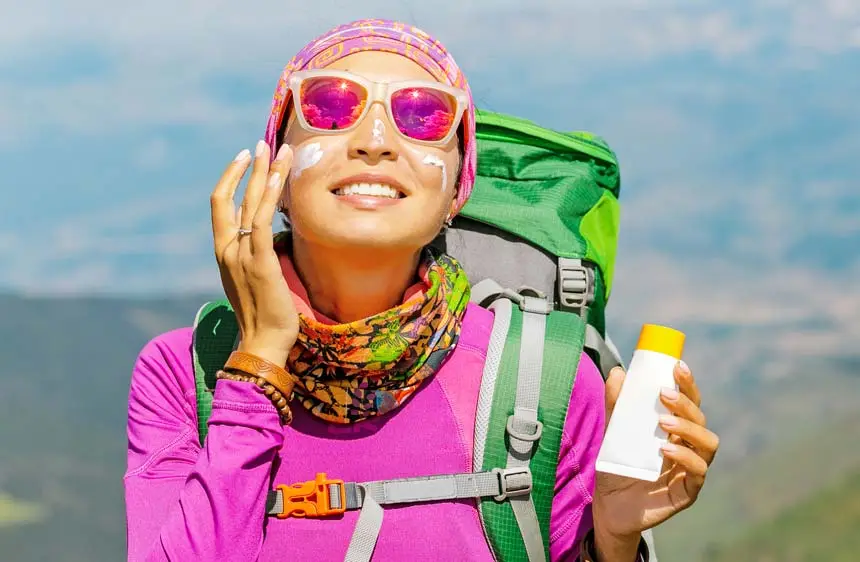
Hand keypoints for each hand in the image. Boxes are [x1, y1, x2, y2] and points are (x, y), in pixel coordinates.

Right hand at [210, 140, 297, 365]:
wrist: (262, 343)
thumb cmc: (264, 315)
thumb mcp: (254, 279)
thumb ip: (256, 255)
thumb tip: (271, 237)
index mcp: (223, 252)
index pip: (220, 205)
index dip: (230, 179)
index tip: (244, 160)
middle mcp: (227, 249)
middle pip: (234, 197)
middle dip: (250, 168)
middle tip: (262, 144)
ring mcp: (241, 255)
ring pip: (251, 203)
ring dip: (266, 174)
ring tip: (280, 151)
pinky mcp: (260, 262)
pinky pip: (262, 220)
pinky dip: (269, 195)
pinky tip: (280, 177)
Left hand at [592, 361, 719, 550]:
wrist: (608, 506)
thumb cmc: (617, 467)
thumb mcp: (613, 432)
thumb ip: (616, 405)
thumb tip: (617, 372)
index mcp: (675, 430)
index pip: (690, 403)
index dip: (688, 384)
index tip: (677, 366)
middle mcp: (688, 447)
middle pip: (701, 419)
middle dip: (686, 403)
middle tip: (663, 394)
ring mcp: (691, 470)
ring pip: (708, 444)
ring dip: (688, 428)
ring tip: (663, 423)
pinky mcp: (688, 492)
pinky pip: (698, 472)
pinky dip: (685, 458)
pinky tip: (666, 449)